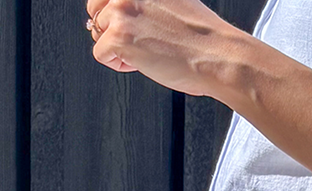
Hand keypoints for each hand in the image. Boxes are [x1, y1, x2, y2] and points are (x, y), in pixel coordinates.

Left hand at [86, 0, 238, 95]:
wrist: (216, 55)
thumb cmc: (201, 36)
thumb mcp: (172, 1)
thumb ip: (145, 1)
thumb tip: (122, 9)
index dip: (115, 11)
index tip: (131, 24)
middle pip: (95, 9)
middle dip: (110, 27)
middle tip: (138, 40)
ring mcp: (121, 10)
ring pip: (98, 32)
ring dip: (118, 47)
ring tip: (147, 50)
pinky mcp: (118, 36)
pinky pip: (100, 53)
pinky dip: (119, 64)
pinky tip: (143, 61)